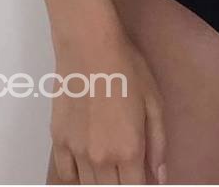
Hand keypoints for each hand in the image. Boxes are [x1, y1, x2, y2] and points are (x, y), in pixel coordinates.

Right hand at [50, 23, 165, 183]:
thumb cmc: (126, 68)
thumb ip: (158, 144)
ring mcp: (77, 152)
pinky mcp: (59, 141)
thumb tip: (159, 176)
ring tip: (111, 168)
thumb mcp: (154, 102)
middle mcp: (102, 158)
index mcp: (130, 150)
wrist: (89, 46)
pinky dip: (78, 178)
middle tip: (128, 171)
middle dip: (122, 184)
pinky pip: (66, 175)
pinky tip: (87, 167)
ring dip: (101, 182)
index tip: (142, 178)